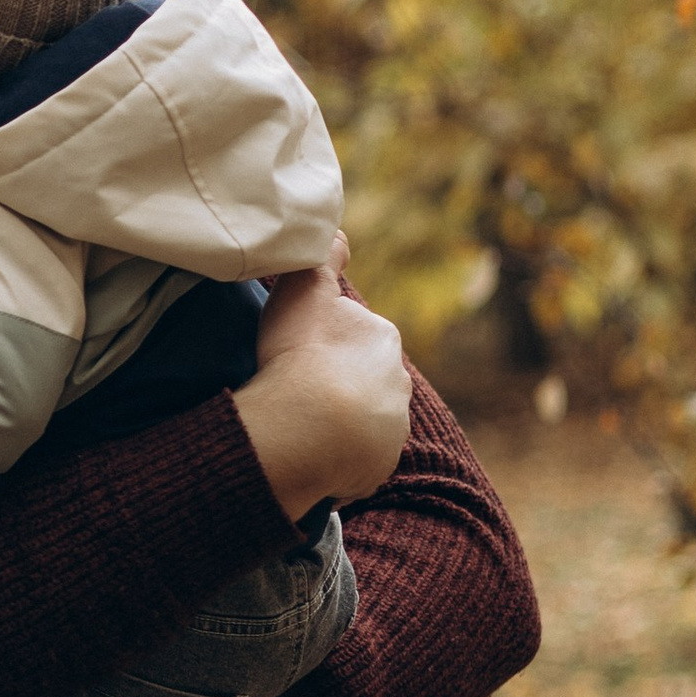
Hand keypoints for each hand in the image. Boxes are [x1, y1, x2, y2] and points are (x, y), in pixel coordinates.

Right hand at [234, 241, 408, 515]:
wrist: (308, 425)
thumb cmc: (302, 354)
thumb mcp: (307, 288)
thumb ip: (324, 255)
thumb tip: (338, 230)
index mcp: (381, 337)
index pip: (358, 335)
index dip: (327, 343)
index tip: (299, 354)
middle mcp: (398, 381)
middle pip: (366, 379)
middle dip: (340, 385)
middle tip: (297, 392)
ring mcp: (392, 427)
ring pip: (365, 421)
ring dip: (340, 424)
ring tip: (301, 428)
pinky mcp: (380, 466)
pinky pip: (358, 460)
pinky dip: (339, 459)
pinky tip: (309, 455)